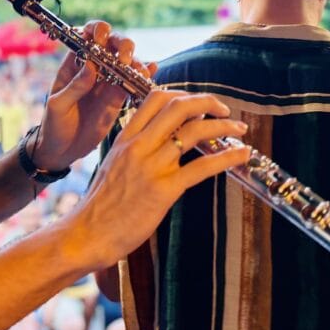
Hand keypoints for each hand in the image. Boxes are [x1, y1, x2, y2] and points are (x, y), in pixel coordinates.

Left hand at [33, 21, 154, 170]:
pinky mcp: (119, 97)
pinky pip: (133, 81)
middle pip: (113, 43)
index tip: (102, 38)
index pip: (87, 35)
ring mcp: (108, 81)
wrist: (63, 149)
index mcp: (74, 63)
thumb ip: (75, 86)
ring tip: (140, 72)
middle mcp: (94, 67)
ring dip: (136, 61)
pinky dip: (145, 74)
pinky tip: (152, 71)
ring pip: (127, 61)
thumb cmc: (54, 124)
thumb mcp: (58, 105)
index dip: (97, 30)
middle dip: (122, 44)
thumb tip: (91, 65)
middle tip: (124, 59)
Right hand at [71, 90, 249, 269]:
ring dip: (224, 127)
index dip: (185, 95)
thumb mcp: (113, 164)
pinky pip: (202, 167)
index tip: (200, 104)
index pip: (157, 98)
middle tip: (225, 112)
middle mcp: (138, 146)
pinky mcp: (164, 190)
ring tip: (240, 131)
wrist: (87, 234)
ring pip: (195, 131)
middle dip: (209, 103)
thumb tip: (160, 140)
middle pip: (179, 106)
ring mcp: (151, 166)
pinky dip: (228, 157)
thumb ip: (135, 149)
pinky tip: (242, 155)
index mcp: (125, 137)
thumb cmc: (100, 206)